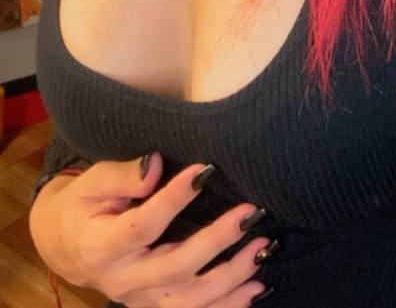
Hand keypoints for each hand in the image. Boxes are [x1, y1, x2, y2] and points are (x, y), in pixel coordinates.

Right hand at [29, 153, 271, 306]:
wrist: (70, 247)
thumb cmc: (85, 205)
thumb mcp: (93, 182)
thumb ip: (123, 175)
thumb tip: (155, 164)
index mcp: (103, 246)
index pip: (144, 226)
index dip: (174, 199)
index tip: (205, 170)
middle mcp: (123, 280)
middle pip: (176, 268)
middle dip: (217, 242)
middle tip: (249, 213)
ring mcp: (141, 301)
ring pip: (191, 301)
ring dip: (232, 277)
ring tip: (263, 248)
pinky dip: (229, 305)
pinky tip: (256, 287)